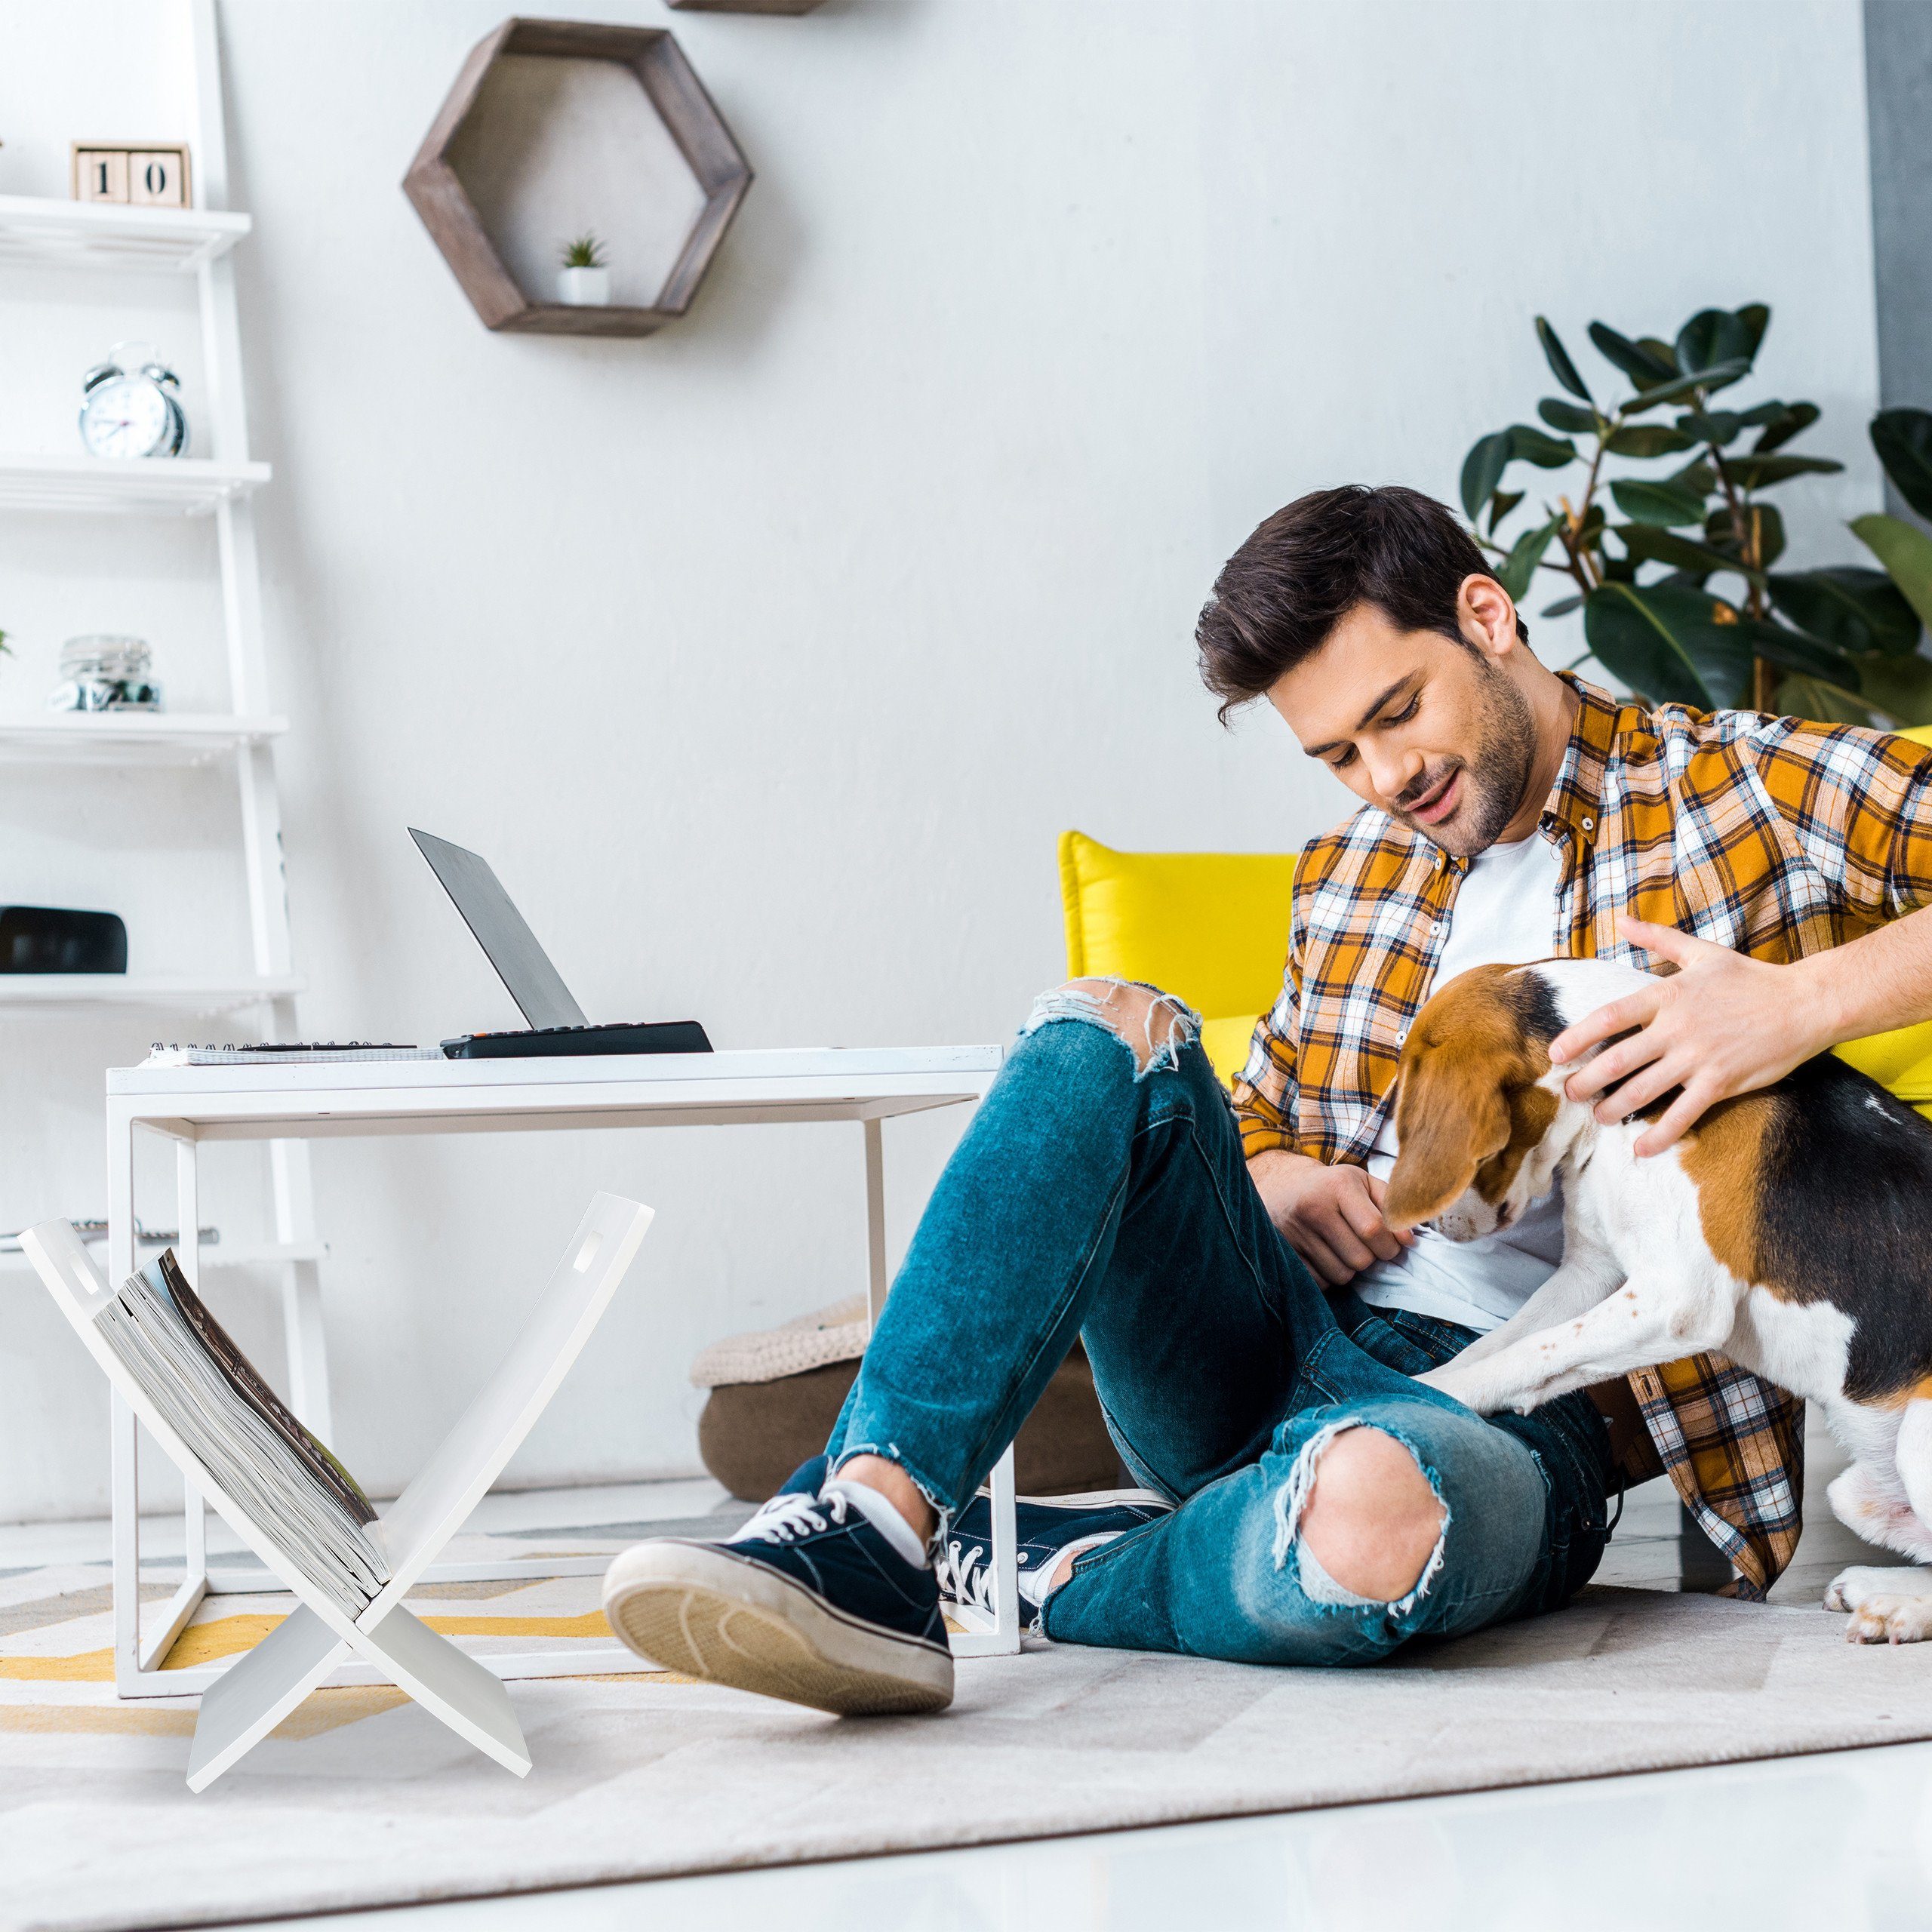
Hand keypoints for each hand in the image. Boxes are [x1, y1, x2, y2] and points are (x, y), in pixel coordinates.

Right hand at [1247, 1149, 1414, 1286]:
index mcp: (1338, 1186)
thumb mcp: (1363, 1183)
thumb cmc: (1332, 1187)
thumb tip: (1409, 1241)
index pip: (1374, 1229)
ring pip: (1341, 1275)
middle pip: (1360, 1258)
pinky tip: (1327, 1257)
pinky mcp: (1285, 1253)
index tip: (1392, 1245)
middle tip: (1366, 1246)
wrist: (1282, 1187)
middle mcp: (1313, 1208)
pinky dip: (1330, 1276)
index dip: (1390, 1245)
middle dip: (1371, 1258)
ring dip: (1350, 1269)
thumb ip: (1392, 1206)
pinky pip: (1321, 1282)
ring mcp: (1296, 1233)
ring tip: (1344, 1249)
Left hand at [1546, 915, 1833, 1155]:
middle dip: (1586, 1081)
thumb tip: (1621, 920)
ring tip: (1598, 1117)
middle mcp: (1677, 1028)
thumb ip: (1658, 938)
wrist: (1805, 1003)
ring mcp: (1698, 1057)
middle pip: (1618, 1060)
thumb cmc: (1750, 978)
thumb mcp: (1701, 952)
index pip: (1609, 1017)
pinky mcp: (1721, 1082)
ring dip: (1614, 1108)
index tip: (1555, 1053)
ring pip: (1644, 1090)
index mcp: (1667, 995)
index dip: (1576, 1037)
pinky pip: (1684, 1114)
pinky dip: (1660, 1135)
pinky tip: (1641, 1149)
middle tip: (1569, 1094)